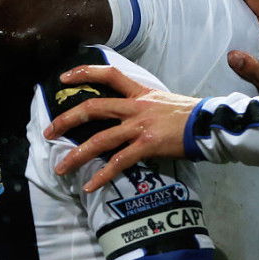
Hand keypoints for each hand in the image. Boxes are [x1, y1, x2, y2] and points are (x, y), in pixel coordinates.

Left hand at [43, 64, 199, 191]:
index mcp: (139, 93)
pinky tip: (90, 186)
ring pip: (100, 140)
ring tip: (61, 167)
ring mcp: (140, 127)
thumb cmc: (188, 114)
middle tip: (49, 132)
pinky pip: (119, 162)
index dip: (83, 73)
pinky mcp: (147, 146)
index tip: (63, 79)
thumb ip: (141, 103)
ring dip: (78, 155)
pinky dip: (103, 176)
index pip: (108, 74)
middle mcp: (135, 107)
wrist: (209, 125)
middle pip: (93, 108)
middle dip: (67, 120)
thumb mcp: (161, 99)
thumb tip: (124, 110)